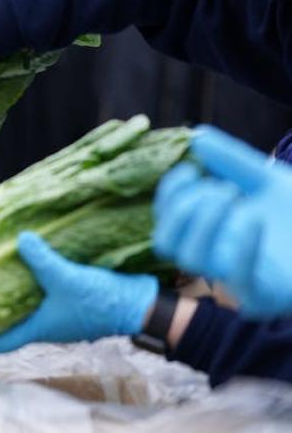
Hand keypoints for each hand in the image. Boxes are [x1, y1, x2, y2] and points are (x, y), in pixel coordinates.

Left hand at [0, 232, 156, 354]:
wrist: (140, 305)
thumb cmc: (102, 301)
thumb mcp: (67, 279)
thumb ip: (42, 261)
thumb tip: (20, 240)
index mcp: (39, 328)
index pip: (1, 341)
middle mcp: (46, 325)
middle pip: (9, 325)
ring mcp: (59, 314)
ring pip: (25, 309)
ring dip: (7, 300)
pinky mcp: (71, 302)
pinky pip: (42, 296)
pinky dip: (29, 286)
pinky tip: (25, 269)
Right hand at [153, 125, 291, 318]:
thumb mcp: (267, 180)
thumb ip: (233, 160)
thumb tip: (198, 137)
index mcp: (210, 235)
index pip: (166, 220)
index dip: (169, 194)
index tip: (191, 169)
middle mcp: (215, 259)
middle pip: (166, 242)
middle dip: (185, 206)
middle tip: (223, 189)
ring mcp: (235, 281)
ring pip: (191, 258)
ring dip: (204, 221)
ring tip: (235, 197)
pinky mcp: (261, 295)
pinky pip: (237, 273)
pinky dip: (240, 241)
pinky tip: (255, 217)